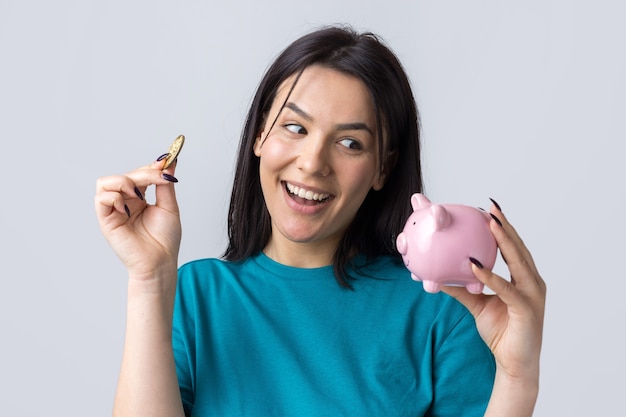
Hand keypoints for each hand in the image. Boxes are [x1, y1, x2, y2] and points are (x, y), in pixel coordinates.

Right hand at [94, 157, 181, 279]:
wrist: (160, 261)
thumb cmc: (165, 240)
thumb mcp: (169, 206)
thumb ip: (165, 184)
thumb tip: (169, 161)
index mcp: (139, 198)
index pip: (138, 174)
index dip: (150, 167)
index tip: (166, 163)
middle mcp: (125, 202)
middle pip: (125, 175)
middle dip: (144, 173)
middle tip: (160, 178)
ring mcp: (114, 210)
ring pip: (106, 182)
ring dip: (124, 181)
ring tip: (140, 195)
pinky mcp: (106, 220)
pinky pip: (101, 199)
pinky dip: (114, 196)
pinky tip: (128, 206)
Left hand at [442, 200, 545, 383]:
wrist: (515, 364)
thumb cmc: (501, 332)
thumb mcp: (477, 305)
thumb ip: (462, 289)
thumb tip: (438, 276)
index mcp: (524, 279)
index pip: (513, 248)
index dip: (503, 228)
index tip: (490, 209)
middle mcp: (532, 282)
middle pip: (518, 248)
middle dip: (505, 226)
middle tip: (491, 207)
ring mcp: (532, 294)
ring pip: (518, 262)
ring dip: (504, 241)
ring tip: (491, 224)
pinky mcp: (526, 309)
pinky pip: (506, 289)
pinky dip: (491, 276)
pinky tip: (475, 265)